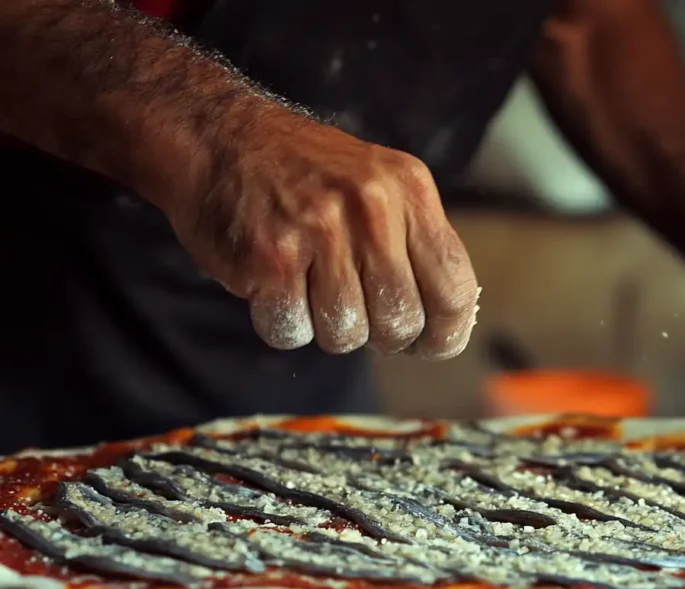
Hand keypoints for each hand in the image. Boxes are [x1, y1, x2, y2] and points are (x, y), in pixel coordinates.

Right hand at [165, 108, 479, 358]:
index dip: (445, 334)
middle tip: (356, 309)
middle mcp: (372, 206)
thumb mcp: (380, 186)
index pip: (455, 290)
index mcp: (409, 189)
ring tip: (309, 285)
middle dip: (380, 335)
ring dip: (325, 326)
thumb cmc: (305, 174)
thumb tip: (444, 324)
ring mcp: (320, 230)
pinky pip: (292, 331)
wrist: (218, 136)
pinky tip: (275, 286)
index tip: (428, 345)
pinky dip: (282, 322)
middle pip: (402, 322)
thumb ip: (416, 245)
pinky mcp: (270, 257)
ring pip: (347, 334)